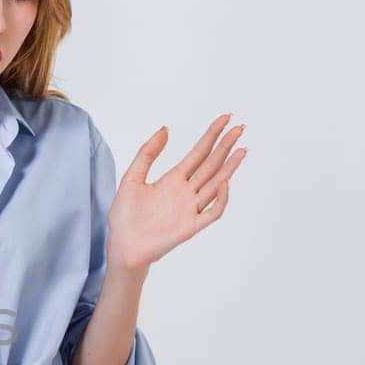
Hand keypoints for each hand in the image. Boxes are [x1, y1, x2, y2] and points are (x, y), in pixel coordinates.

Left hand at [105, 113, 246, 273]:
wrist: (122, 246)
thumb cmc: (125, 216)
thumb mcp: (132, 178)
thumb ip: (147, 153)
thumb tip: (166, 128)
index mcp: (173, 179)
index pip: (198, 153)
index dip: (211, 135)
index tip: (225, 118)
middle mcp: (185, 192)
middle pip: (211, 165)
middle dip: (226, 146)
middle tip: (240, 128)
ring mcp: (190, 209)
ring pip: (216, 184)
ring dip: (230, 168)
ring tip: (242, 150)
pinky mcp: (191, 226)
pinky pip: (212, 212)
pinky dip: (221, 199)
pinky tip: (224, 183)